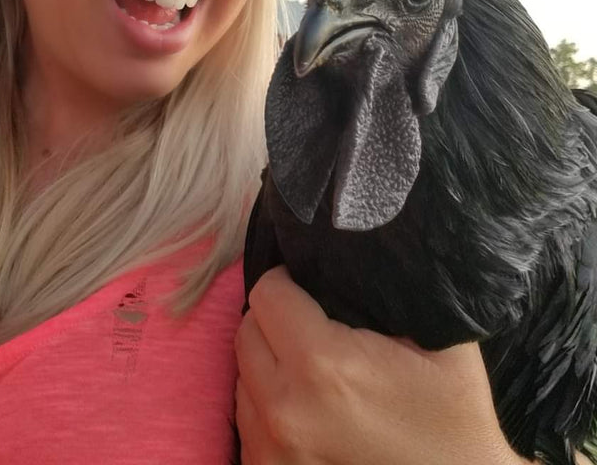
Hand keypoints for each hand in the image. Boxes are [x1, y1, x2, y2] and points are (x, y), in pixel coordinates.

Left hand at [235, 266, 528, 464]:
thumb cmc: (455, 418)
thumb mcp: (439, 339)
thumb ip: (387, 292)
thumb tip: (350, 252)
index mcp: (323, 364)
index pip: (267, 292)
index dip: (290, 281)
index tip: (313, 288)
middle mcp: (284, 408)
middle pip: (247, 331)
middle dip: (275, 318)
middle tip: (312, 324)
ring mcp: (271, 450)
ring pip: (242, 376)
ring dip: (268, 362)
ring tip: (310, 367)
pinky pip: (247, 420)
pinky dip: (267, 404)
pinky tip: (305, 405)